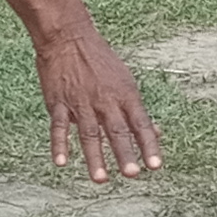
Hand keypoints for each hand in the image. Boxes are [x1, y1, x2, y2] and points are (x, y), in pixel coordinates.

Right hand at [35, 25, 161, 182]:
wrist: (68, 37)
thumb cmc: (100, 60)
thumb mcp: (125, 81)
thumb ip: (136, 111)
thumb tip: (157, 132)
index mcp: (124, 95)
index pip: (141, 124)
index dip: (149, 145)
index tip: (156, 166)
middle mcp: (105, 100)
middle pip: (117, 130)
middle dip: (125, 153)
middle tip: (132, 174)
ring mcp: (81, 102)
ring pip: (89, 133)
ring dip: (95, 157)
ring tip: (101, 179)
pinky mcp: (59, 103)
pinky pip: (60, 126)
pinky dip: (60, 144)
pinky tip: (61, 162)